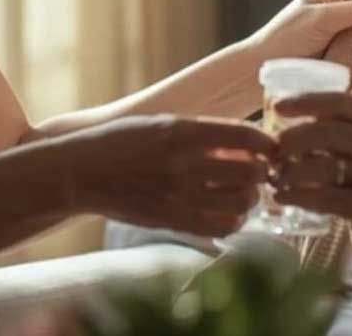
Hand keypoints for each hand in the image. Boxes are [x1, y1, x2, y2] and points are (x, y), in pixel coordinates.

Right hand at [67, 114, 274, 237]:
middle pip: (251, 171)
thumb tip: (245, 144)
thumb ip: (202, 132)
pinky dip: (234, 221)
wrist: (81, 172)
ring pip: (241, 202)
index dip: (267, 143)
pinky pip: (221, 227)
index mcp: (183, 131)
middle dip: (262, 171)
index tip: (270, 147)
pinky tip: (228, 213)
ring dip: (250, 197)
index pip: (246, 135)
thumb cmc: (122, 141)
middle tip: (260, 172)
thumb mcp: (162, 123)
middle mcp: (184, 163)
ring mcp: (178, 195)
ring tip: (244, 192)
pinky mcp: (171, 220)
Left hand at [268, 93, 351, 288]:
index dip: (306, 101)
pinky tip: (282, 197)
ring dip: (290, 170)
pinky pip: (322, 196)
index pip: (341, 102)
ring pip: (322, 165)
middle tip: (271, 150)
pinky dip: (296, 196)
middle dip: (292, 138)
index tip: (276, 106)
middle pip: (328, 131)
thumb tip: (291, 122)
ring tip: (273, 176)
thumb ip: (345, 133)